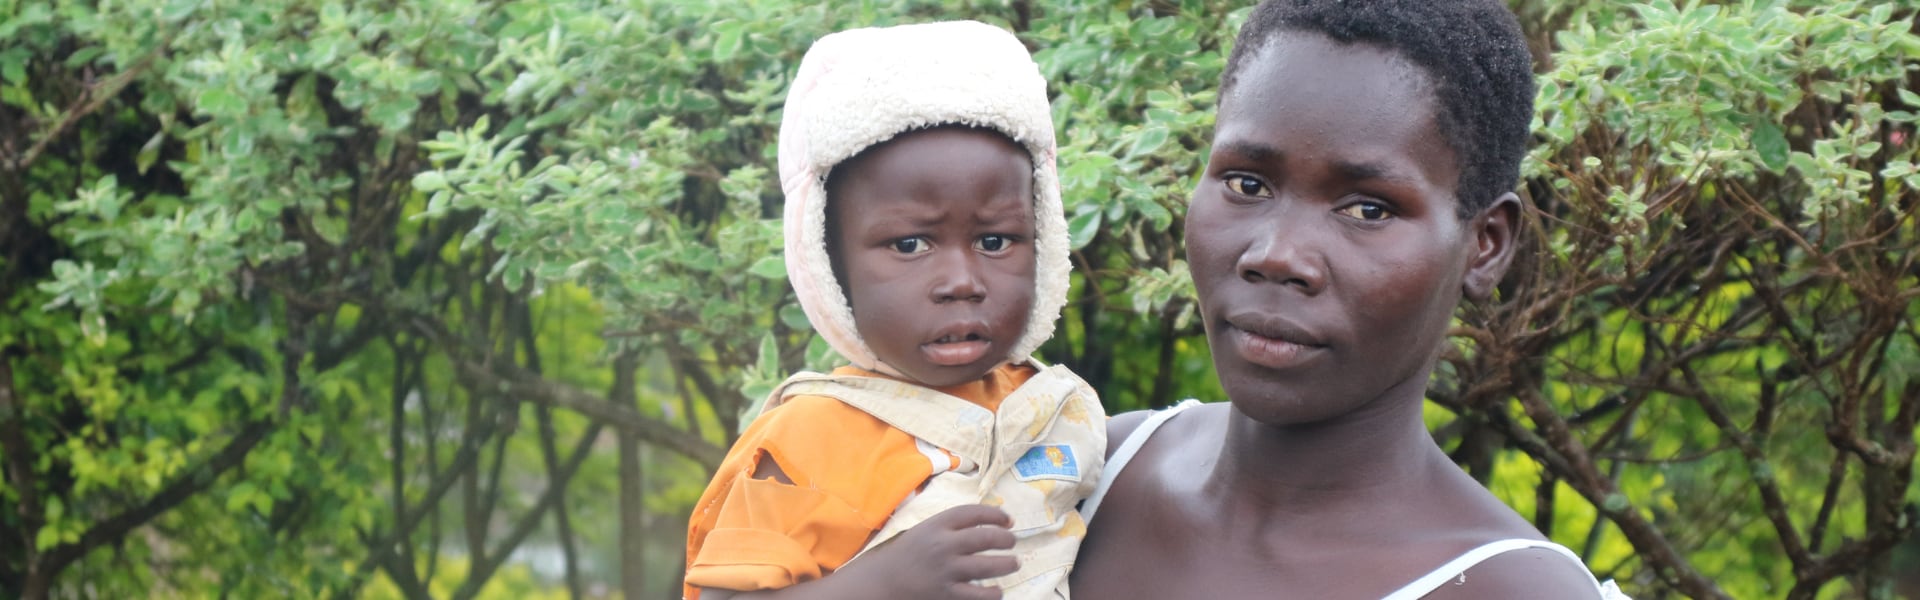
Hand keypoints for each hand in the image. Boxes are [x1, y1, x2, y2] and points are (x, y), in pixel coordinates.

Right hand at [697, 504, 1018, 599]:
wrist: (874, 587)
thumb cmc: (893, 559)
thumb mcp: (914, 533)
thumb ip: (940, 528)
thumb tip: (971, 521)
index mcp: (934, 525)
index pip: (973, 513)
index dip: (995, 514)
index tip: (1007, 518)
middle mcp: (944, 545)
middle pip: (988, 536)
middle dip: (1006, 538)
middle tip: (1012, 541)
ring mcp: (947, 571)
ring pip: (992, 564)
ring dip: (1007, 562)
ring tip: (1012, 562)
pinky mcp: (947, 595)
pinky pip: (982, 593)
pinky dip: (994, 591)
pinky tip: (996, 589)